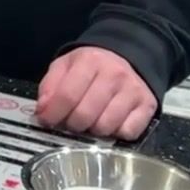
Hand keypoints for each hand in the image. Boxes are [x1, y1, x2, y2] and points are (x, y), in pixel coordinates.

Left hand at [36, 46, 158, 139]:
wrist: (129, 55)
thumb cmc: (93, 65)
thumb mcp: (66, 65)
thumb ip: (50, 85)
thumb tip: (42, 111)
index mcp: (90, 61)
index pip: (67, 95)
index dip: (53, 114)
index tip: (47, 121)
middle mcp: (114, 74)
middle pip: (85, 115)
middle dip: (72, 125)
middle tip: (71, 121)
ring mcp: (132, 90)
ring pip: (105, 127)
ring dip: (93, 130)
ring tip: (91, 120)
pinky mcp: (146, 105)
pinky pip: (127, 133)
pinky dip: (116, 134)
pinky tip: (111, 123)